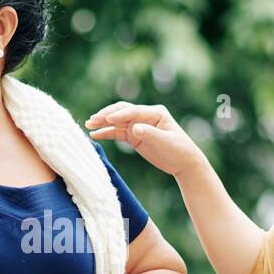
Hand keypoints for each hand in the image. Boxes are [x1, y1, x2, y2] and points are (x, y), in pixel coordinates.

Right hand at [84, 102, 204, 177]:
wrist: (184, 162)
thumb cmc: (179, 150)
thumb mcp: (166, 143)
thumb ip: (150, 134)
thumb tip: (134, 128)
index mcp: (155, 113)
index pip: (133, 111)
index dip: (120, 114)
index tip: (107, 119)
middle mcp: (145, 116)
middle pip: (122, 112)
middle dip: (106, 115)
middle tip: (92, 120)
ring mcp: (138, 125)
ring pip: (117, 122)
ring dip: (103, 123)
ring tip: (88, 125)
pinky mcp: (134, 136)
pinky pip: (118, 133)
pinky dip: (107, 133)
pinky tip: (95, 135)